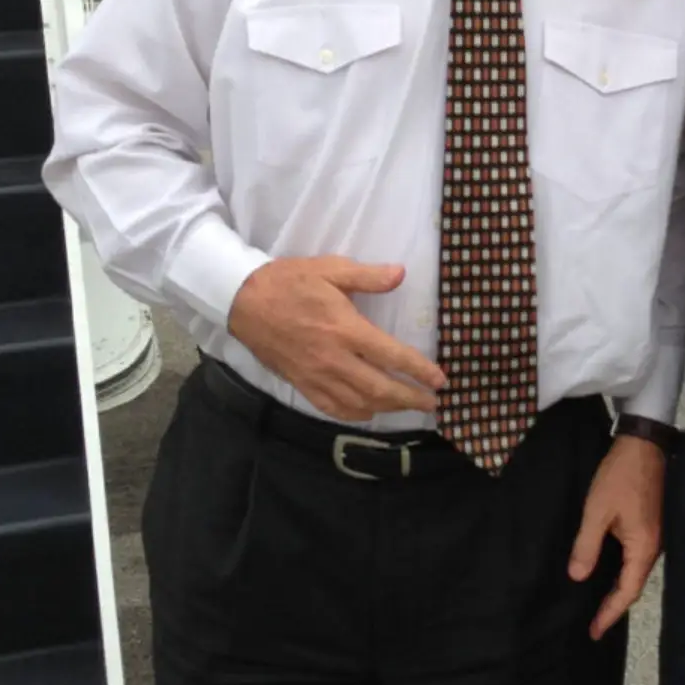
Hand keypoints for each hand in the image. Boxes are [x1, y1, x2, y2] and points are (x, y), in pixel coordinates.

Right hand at [227, 256, 445, 422]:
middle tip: (432, 404)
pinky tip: (369, 412)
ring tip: (408, 407)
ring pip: (359, 402)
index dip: (419, 370)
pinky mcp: (301, 384)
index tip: (440, 380)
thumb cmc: (289, 282)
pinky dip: (355, 414)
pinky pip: (332, 408)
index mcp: (346, 329)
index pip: (391, 356)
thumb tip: (401, 274)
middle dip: (410, 398)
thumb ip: (368, 276)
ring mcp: (316, 376)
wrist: (243, 301)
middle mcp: (334, 358)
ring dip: (388, 408)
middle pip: (380, 388)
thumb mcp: (330, 269)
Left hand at [567, 435, 665, 639]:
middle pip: (634, 586)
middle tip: (593, 625)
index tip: (593, 632)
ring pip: (635, 572)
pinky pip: (636, 558)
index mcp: (643, 548)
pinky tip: (608, 572)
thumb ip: (587, 546)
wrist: (643, 444)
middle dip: (614, 606)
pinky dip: (622, 571)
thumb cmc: (620, 477)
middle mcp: (654, 547)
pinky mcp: (651, 525)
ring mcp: (655, 536)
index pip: (626, 592)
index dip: (609, 614)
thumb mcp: (597, 511)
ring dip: (618, 589)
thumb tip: (578, 577)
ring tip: (598, 604)